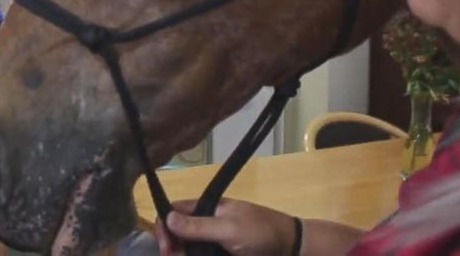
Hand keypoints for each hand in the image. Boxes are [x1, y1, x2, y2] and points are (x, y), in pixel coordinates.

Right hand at [155, 199, 297, 255]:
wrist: (293, 248)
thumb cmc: (261, 233)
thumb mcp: (228, 229)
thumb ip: (198, 226)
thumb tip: (167, 218)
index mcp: (207, 208)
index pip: (174, 212)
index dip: (165, 228)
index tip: (166, 248)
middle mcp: (207, 223)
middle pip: (178, 234)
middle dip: (173, 248)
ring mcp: (215, 241)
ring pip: (189, 248)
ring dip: (183, 255)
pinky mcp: (222, 254)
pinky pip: (203, 255)